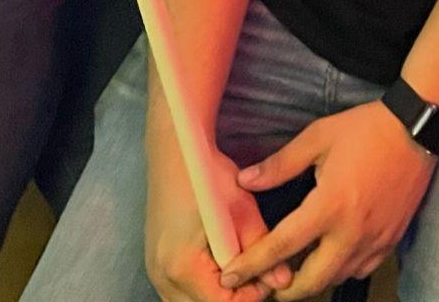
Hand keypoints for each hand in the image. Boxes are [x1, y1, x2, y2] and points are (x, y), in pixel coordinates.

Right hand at [145, 145, 288, 301]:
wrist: (176, 152)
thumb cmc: (207, 175)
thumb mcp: (241, 210)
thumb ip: (261, 247)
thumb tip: (283, 280)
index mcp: (183, 266)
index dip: (251, 294)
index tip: (268, 272)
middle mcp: (162, 276)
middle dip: (236, 296)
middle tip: (258, 271)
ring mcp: (155, 273)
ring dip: (218, 293)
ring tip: (241, 265)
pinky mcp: (156, 265)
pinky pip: (180, 294)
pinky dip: (203, 287)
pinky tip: (222, 265)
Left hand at [222, 101, 436, 298]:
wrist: (417, 128)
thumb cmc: (366, 129)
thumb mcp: (319, 138)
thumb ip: (280, 164)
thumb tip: (245, 181)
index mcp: (329, 206)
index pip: (281, 247)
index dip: (251, 265)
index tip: (230, 276)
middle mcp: (352, 232)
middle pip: (309, 283)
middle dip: (282, 289)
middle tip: (264, 281)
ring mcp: (374, 240)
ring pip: (335, 279)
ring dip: (311, 280)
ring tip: (295, 265)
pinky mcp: (391, 240)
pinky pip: (359, 269)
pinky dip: (339, 269)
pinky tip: (331, 253)